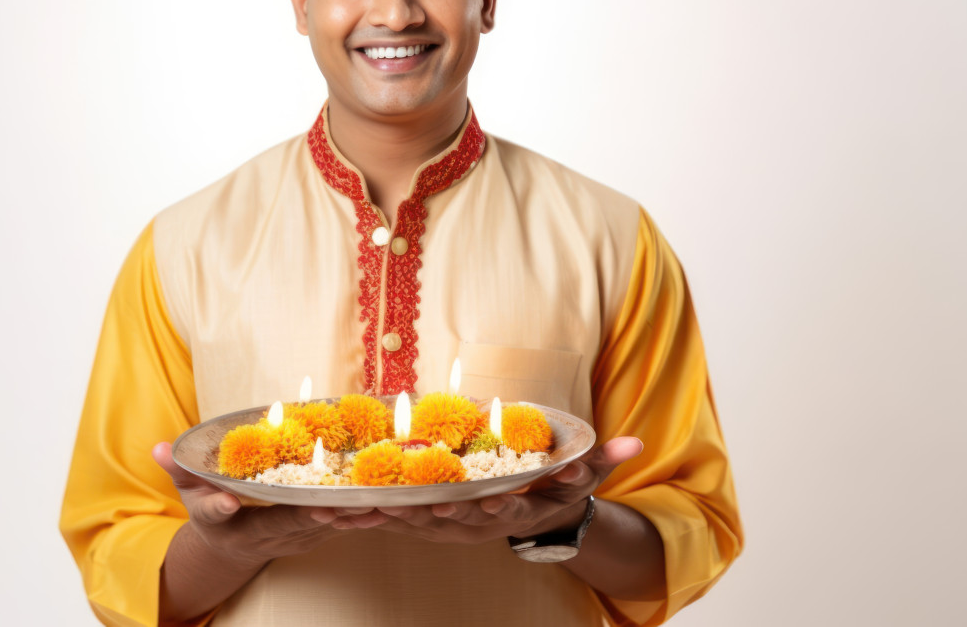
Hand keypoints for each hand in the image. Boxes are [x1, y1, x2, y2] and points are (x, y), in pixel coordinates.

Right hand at [150, 442, 386, 566]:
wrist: (232, 546)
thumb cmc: (211, 510)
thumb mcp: (190, 492)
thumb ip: (178, 469)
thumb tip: (158, 447)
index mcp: (232, 523)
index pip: (230, 515)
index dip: (234, 508)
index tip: (235, 501)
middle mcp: (266, 535)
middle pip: (292, 525)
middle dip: (313, 516)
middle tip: (337, 504)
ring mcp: (293, 538)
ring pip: (323, 528)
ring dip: (349, 518)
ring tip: (375, 504)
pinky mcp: (315, 534)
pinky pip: (340, 526)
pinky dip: (361, 518)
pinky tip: (385, 506)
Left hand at [370, 436, 642, 544]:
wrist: (534, 517)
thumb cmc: (553, 488)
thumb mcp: (580, 474)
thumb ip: (604, 459)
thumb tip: (634, 442)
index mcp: (509, 511)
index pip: (496, 512)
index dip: (483, 509)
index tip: (472, 503)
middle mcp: (475, 523)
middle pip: (441, 521)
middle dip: (417, 514)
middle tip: (392, 504)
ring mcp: (447, 524)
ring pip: (407, 520)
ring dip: (377, 514)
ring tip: (346, 506)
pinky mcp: (425, 517)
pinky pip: (391, 514)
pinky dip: (365, 509)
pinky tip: (333, 503)